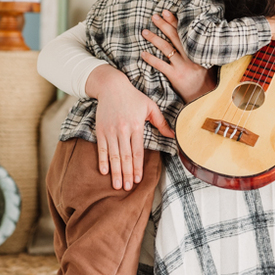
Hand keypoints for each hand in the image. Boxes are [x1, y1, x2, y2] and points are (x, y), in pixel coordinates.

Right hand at [85, 66, 173, 190]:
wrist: (111, 86)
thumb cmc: (133, 96)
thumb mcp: (150, 107)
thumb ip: (161, 122)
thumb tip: (173, 136)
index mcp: (136, 125)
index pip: (137, 151)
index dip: (137, 167)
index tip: (138, 180)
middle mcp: (122, 129)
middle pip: (125, 156)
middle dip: (127, 174)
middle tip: (127, 188)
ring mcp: (110, 131)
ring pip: (113, 155)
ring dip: (115, 172)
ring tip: (117, 185)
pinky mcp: (100, 130)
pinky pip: (101, 149)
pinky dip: (102, 161)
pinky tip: (103, 172)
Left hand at [141, 10, 217, 101]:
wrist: (205, 96)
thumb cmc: (206, 79)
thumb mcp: (207, 61)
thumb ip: (200, 50)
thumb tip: (193, 37)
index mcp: (198, 50)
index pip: (185, 32)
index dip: (175, 21)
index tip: (166, 12)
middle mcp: (190, 56)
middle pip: (174, 36)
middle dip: (163, 25)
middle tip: (154, 16)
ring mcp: (182, 66)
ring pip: (166, 48)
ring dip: (154, 38)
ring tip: (144, 32)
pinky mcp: (175, 76)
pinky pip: (161, 65)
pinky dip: (151, 59)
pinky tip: (143, 53)